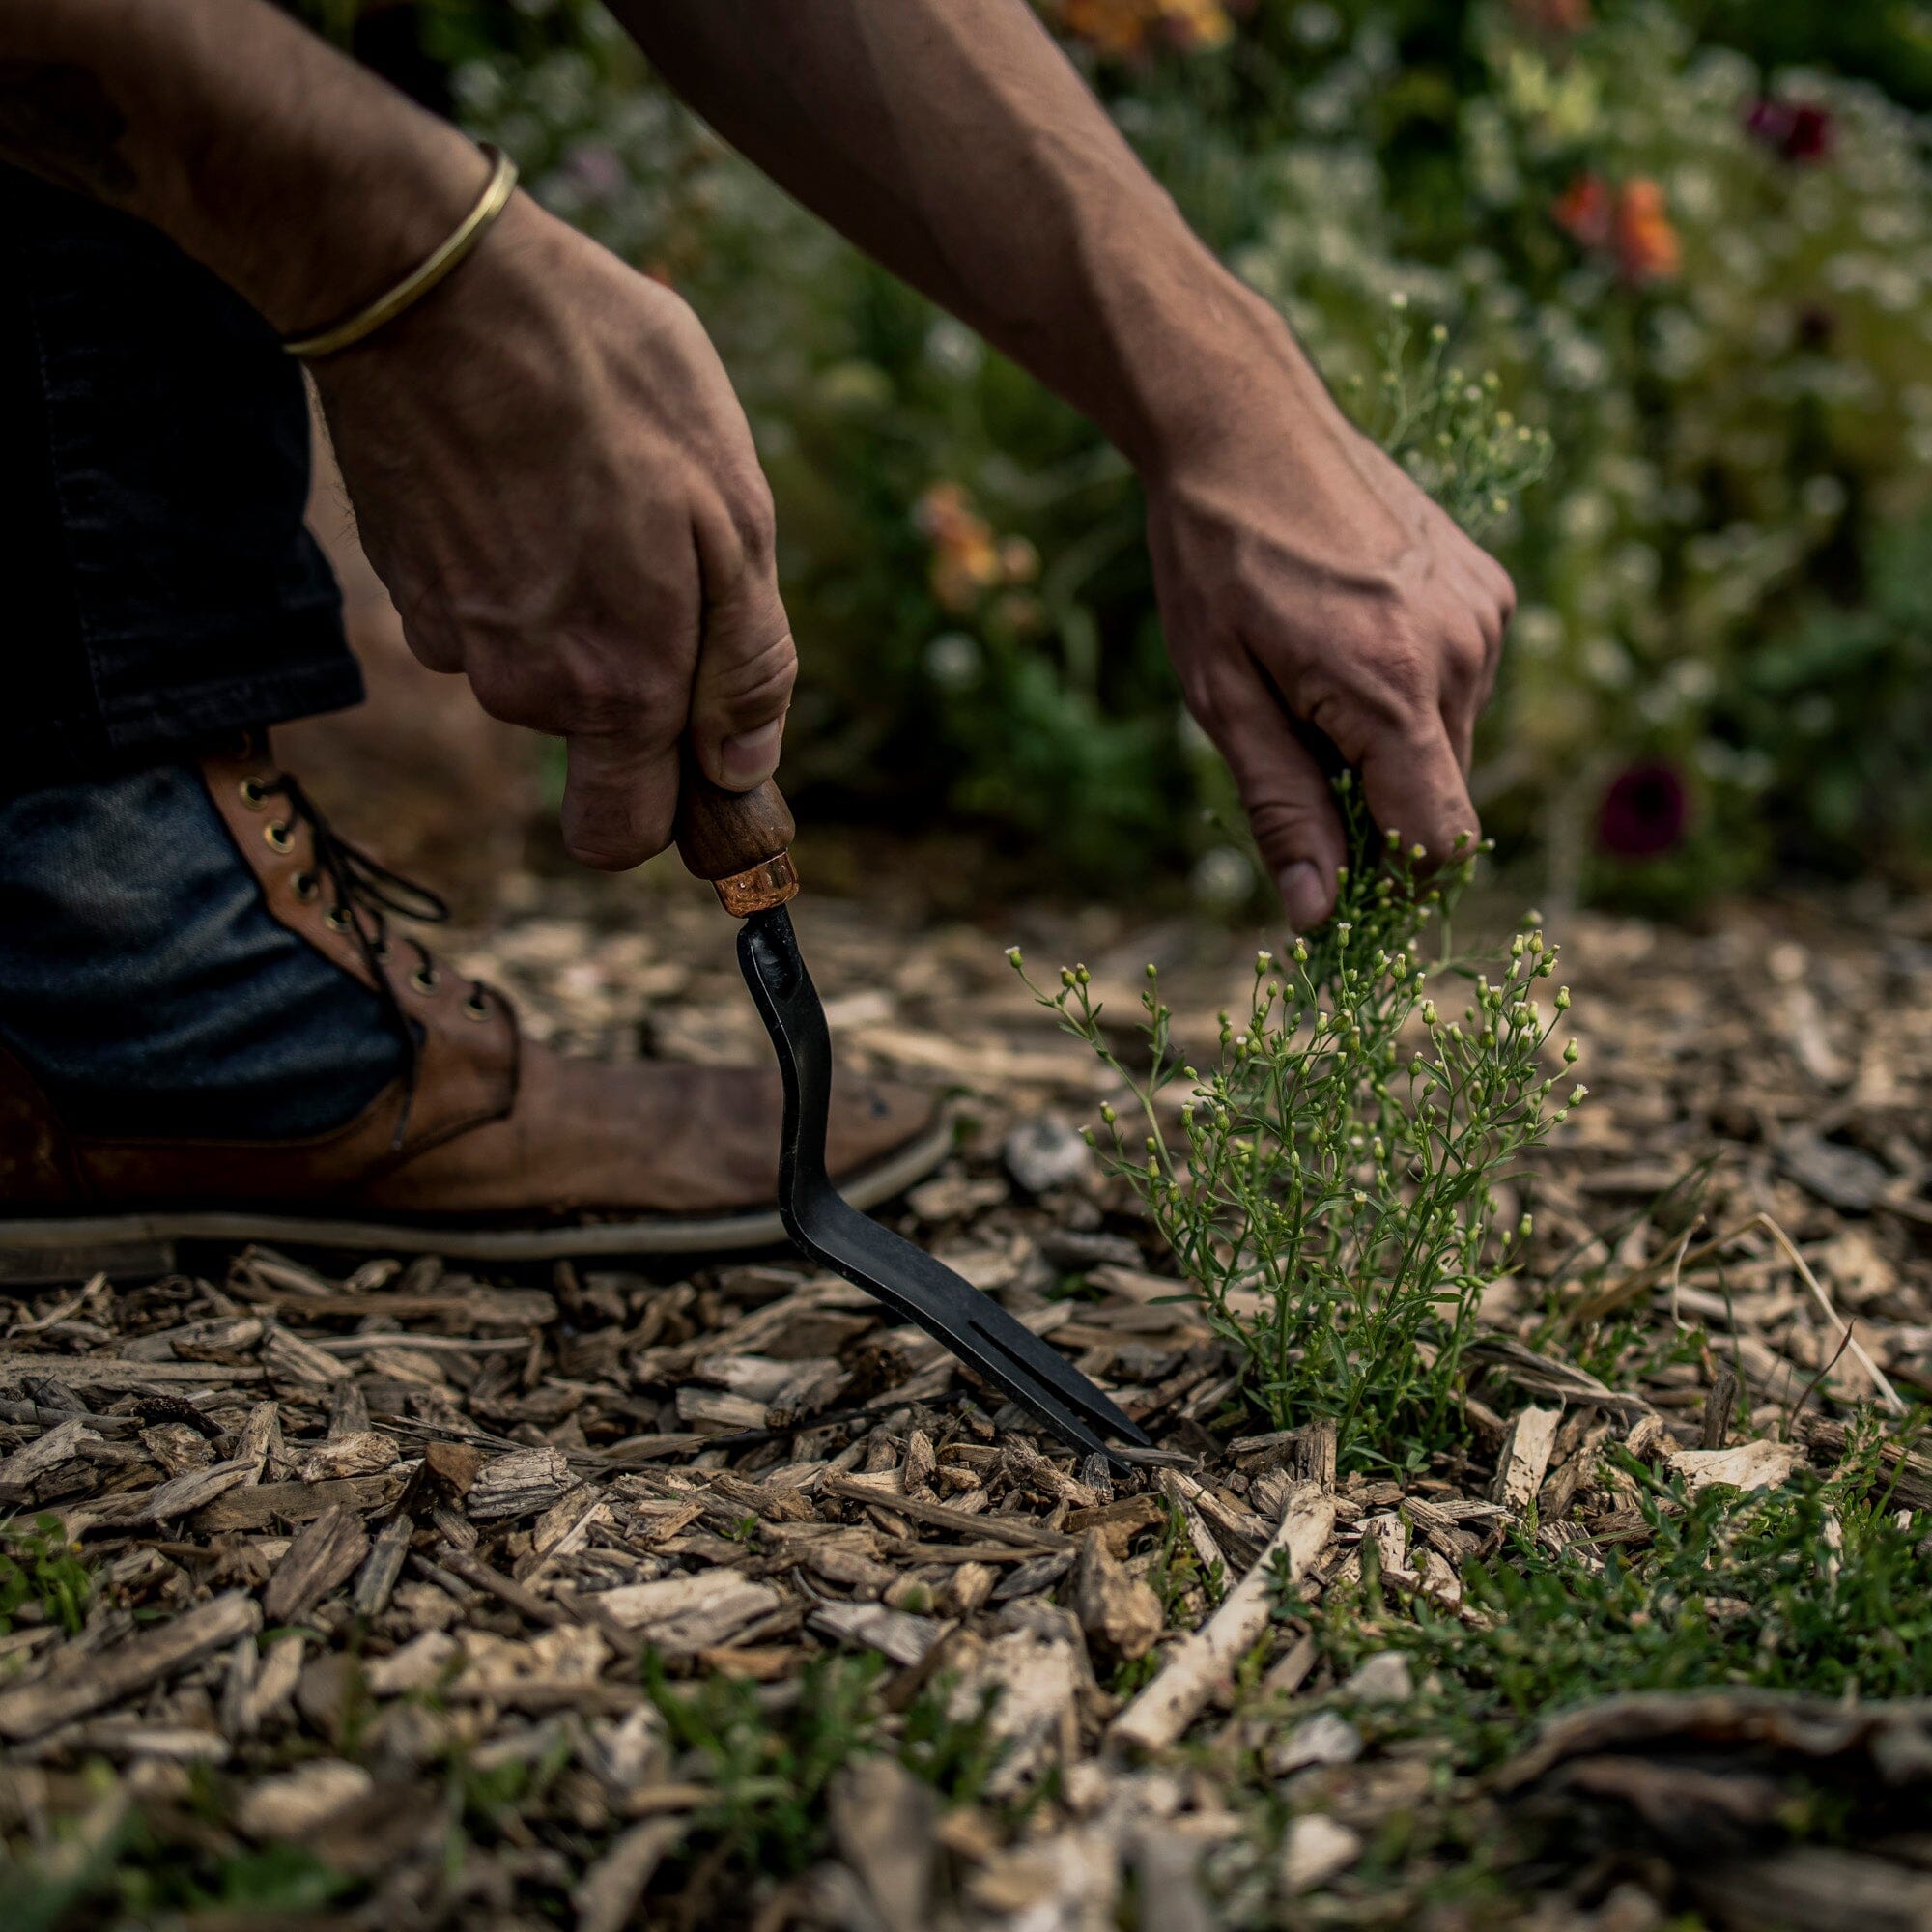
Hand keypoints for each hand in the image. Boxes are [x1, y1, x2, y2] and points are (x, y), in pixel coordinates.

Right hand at [308, 195, 794, 868]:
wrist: (429, 282)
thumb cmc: (609, 382)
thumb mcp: (735, 512)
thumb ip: (746, 663)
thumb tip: (742, 768)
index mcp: (615, 688)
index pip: (623, 838)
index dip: (669, 810)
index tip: (699, 755)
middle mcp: (521, 689)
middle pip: (594, 735)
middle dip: (638, 671)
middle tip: (662, 550)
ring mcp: (449, 637)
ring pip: (540, 662)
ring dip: (580, 599)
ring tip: (592, 484)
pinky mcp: (403, 581)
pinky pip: (485, 606)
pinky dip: (515, 559)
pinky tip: (528, 469)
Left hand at [1145, 313, 1513, 930]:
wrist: (1244, 425)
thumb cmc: (1216, 563)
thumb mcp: (1222, 699)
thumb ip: (1282, 810)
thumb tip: (1319, 915)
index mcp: (1393, 690)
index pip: (1439, 841)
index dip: (1394, 882)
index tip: (1340, 881)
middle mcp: (1462, 652)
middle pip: (1444, 796)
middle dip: (1378, 805)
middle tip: (1295, 749)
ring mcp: (1485, 612)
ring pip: (1453, 741)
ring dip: (1391, 745)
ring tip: (1313, 675)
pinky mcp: (1487, 585)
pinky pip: (1461, 681)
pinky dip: (1411, 691)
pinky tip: (1348, 637)